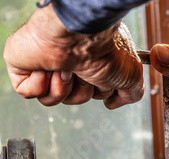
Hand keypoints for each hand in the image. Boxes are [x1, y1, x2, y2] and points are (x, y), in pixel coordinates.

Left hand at [3, 4, 143, 108]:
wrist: (78, 34)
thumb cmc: (105, 48)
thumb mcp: (133, 76)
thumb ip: (131, 94)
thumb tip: (112, 102)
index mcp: (94, 60)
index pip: (97, 91)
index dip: (103, 91)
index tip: (107, 78)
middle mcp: (71, 61)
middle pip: (77, 98)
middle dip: (85, 91)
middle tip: (88, 72)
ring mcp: (47, 64)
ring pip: (54, 99)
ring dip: (65, 88)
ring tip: (69, 69)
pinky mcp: (24, 66)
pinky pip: (30, 92)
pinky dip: (42, 85)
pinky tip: (52, 69)